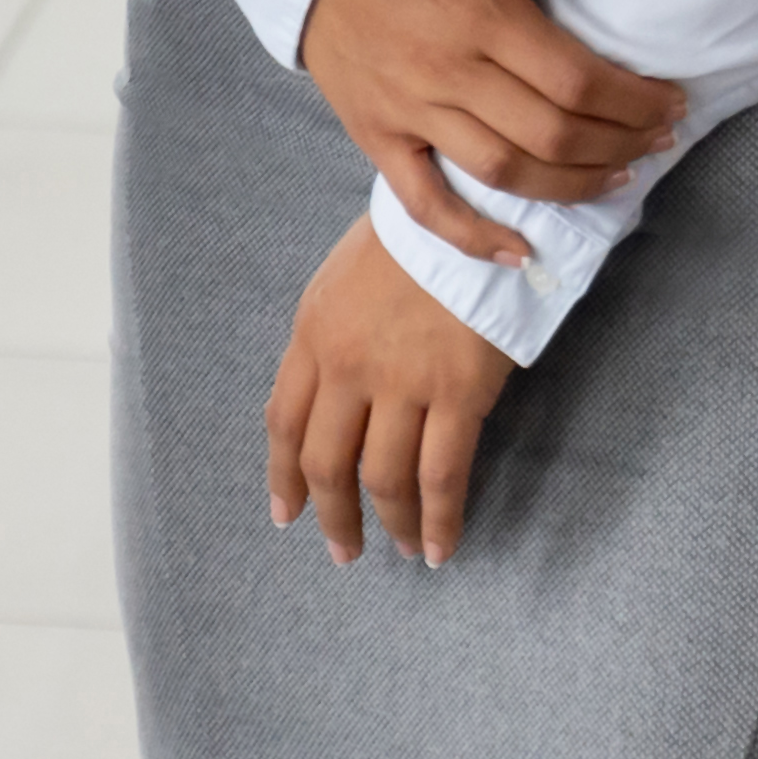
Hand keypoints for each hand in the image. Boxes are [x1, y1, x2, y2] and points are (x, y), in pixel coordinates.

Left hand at [266, 214, 524, 564]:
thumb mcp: (345, 280)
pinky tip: (437, 547)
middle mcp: (347, 365)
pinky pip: (441, 477)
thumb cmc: (416, 237)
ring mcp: (401, 383)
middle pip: (326, 462)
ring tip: (398, 551)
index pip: (284, 422)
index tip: (285, 512)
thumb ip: (330, 338)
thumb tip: (330, 394)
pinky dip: (436, 521)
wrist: (474, 207)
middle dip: (331, 515)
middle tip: (341, 549)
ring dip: (388, 524)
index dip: (283, 475)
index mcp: (313, 334)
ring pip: (383, 477)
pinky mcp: (457, 394)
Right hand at [296, 0, 678, 266]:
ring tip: (616, 178)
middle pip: (553, 134)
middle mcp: (449, 71)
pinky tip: (520, 252)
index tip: (669, 105)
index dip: (634, 101)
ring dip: (572, 188)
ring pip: (506, 173)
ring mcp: (411, 111)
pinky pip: (426, 204)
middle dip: (620, 144)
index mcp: (482, 15)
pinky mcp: (379, 138)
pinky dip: (473, 236)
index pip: (578, 79)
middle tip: (657, 141)